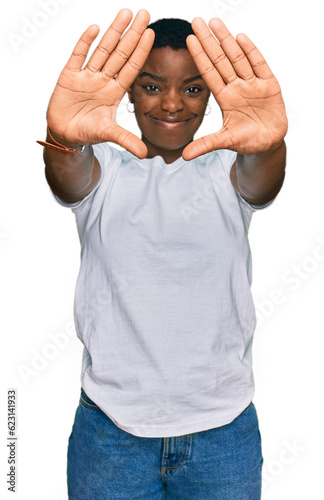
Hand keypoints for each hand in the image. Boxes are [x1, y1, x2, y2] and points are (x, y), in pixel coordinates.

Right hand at [46, 9, 153, 157]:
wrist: (65, 135)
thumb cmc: (87, 131)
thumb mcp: (108, 134)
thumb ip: (125, 140)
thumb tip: (144, 154)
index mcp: (114, 91)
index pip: (130, 68)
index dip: (140, 51)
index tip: (151, 34)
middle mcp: (103, 80)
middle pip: (120, 53)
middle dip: (132, 34)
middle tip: (144, 13)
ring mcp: (86, 76)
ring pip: (102, 50)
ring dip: (113, 32)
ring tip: (125, 14)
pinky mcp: (69, 77)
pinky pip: (78, 56)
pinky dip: (85, 43)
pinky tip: (95, 28)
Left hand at [182, 18, 287, 159]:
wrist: (267, 144)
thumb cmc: (246, 141)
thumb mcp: (224, 141)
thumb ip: (206, 145)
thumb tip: (183, 156)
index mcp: (225, 98)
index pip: (210, 73)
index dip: (200, 57)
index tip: (189, 40)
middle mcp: (237, 87)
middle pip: (221, 60)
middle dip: (210, 41)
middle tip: (197, 21)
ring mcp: (253, 85)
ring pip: (238, 58)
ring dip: (227, 40)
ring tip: (215, 22)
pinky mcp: (269, 86)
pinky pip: (259, 65)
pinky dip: (251, 52)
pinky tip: (240, 38)